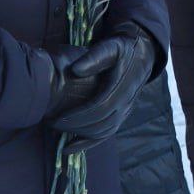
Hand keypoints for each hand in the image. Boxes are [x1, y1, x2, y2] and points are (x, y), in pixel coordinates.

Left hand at [47, 24, 156, 145]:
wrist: (140, 54)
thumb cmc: (121, 49)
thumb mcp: (110, 46)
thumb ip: (93, 57)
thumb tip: (75, 70)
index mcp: (122, 86)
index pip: (100, 107)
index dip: (78, 116)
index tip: (57, 118)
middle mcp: (126, 102)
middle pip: (101, 123)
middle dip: (76, 127)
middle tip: (52, 124)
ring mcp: (126, 111)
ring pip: (105, 132)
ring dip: (81, 137)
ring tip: (59, 133)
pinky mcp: (122, 115)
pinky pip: (107, 134)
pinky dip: (89, 143)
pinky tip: (71, 147)